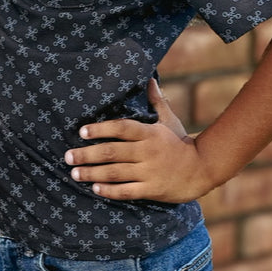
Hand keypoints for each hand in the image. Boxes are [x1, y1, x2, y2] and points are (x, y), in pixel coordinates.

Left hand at [64, 79, 216, 202]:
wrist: (203, 169)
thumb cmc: (181, 144)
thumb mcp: (170, 121)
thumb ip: (157, 101)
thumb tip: (149, 79)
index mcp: (150, 133)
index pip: (121, 128)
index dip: (100, 129)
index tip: (81, 131)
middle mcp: (147, 151)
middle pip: (112, 152)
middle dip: (87, 154)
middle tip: (68, 156)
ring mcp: (149, 172)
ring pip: (115, 173)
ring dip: (92, 173)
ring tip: (75, 173)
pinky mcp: (152, 189)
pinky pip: (127, 191)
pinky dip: (110, 191)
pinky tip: (95, 189)